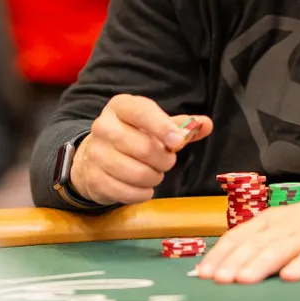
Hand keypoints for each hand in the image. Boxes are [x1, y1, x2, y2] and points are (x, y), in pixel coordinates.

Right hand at [69, 94, 211, 205]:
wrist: (94, 156)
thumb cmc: (132, 137)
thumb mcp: (154, 126)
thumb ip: (181, 126)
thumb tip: (206, 124)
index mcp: (120, 107)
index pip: (141, 111)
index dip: (162, 126)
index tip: (177, 141)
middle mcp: (103, 126)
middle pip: (144, 148)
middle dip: (164, 160)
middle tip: (167, 161)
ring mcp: (95, 153)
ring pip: (137, 173)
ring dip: (154, 177)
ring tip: (153, 173)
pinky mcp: (93, 179)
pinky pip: (128, 192)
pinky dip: (142, 193)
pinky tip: (142, 186)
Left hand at [194, 173, 299, 284]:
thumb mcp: (281, 225)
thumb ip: (256, 243)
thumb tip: (223, 265)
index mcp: (269, 221)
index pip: (238, 236)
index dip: (220, 254)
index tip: (203, 273)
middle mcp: (284, 226)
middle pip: (255, 244)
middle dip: (234, 262)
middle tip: (218, 280)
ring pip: (280, 250)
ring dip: (260, 264)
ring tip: (244, 279)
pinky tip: (290, 277)